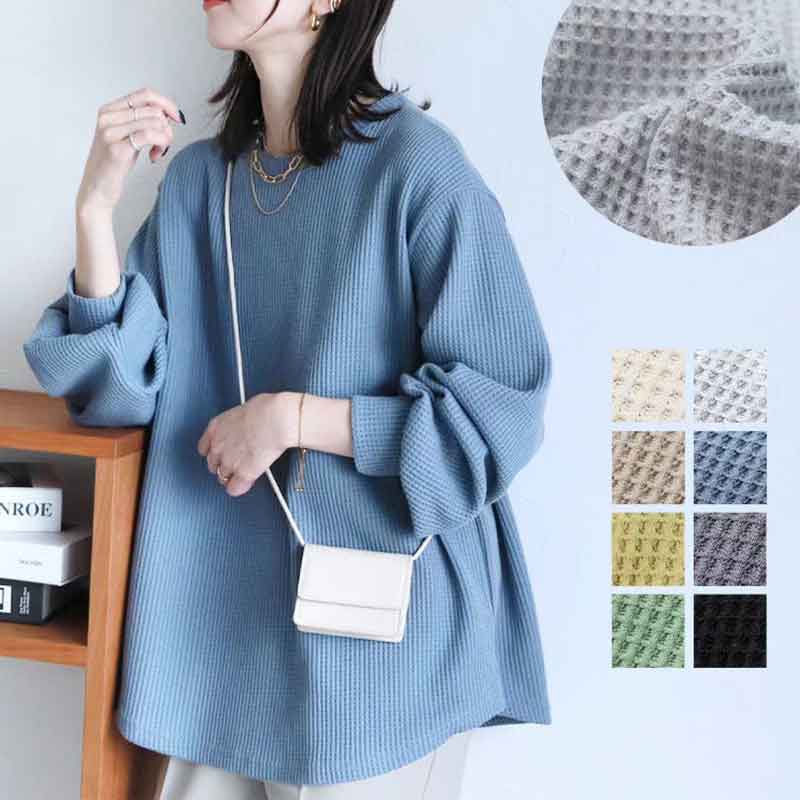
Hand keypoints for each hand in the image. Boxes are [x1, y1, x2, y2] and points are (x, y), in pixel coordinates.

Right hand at [76, 86, 183, 214]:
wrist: (96, 190)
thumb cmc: (114, 165)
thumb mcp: (127, 137)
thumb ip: (141, 122)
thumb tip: (169, 112)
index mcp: (109, 110)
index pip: (145, 94)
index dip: (166, 104)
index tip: (177, 118)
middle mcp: (107, 117)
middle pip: (154, 110)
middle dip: (167, 128)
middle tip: (163, 146)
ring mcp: (110, 132)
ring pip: (155, 122)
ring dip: (165, 139)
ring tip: (157, 153)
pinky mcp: (117, 149)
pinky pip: (150, 135)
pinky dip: (161, 145)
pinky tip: (155, 157)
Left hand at [197, 392, 294, 496]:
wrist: (277, 419)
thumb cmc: (266, 409)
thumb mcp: (243, 411)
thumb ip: (237, 424)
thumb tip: (244, 428)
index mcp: (215, 428)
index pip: (203, 448)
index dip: (215, 452)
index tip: (224, 452)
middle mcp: (217, 446)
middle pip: (212, 465)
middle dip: (224, 464)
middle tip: (239, 461)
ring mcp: (229, 462)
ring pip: (222, 478)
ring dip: (232, 476)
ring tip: (245, 471)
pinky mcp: (243, 474)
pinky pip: (234, 489)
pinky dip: (240, 487)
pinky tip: (247, 482)